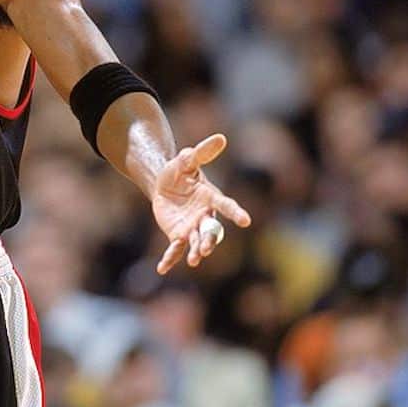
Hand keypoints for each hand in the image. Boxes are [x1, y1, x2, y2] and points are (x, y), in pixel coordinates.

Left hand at [151, 133, 251, 274]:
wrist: (164, 185)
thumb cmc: (179, 172)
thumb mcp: (186, 161)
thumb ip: (200, 153)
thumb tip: (220, 138)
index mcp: (211, 198)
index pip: (226, 205)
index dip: (235, 213)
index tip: (246, 221)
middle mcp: (205, 216)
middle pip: (212, 230)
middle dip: (211, 239)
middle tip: (208, 248)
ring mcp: (192, 228)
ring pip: (197, 242)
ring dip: (197, 251)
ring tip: (195, 260)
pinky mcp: (178, 235)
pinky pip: (175, 249)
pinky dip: (169, 259)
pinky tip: (161, 269)